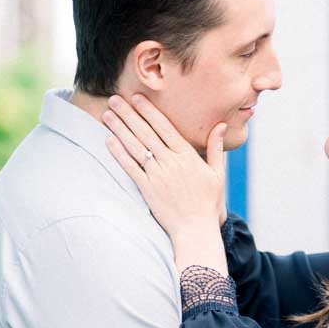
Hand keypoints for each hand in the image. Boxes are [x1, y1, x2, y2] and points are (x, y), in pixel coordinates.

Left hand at [103, 94, 226, 245]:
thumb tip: (220, 125)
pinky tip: (109, 141)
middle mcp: (171, 163)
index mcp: (187, 156)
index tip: (137, 97)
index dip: (149, 111)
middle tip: (115, 99)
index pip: (165, 127)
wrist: (195, 229)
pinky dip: (119, 154)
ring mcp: (157, 176)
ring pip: (136, 147)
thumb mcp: (217, 173)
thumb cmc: (208, 202)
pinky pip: (130, 168)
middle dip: (129, 114)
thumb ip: (215, 148)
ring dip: (120, 129)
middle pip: (146, 133)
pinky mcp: (147, 189)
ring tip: (108, 115)